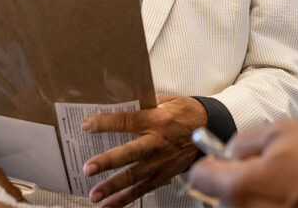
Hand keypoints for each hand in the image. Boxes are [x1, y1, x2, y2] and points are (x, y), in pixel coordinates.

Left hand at [81, 93, 207, 206]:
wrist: (209, 127)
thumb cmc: (186, 112)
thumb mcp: (166, 99)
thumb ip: (142, 102)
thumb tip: (118, 101)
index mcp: (157, 120)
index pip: (127, 121)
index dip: (106, 123)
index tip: (88, 125)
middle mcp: (157, 143)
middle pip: (130, 154)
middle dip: (108, 162)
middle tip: (89, 168)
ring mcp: (161, 162)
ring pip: (134, 177)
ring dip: (113, 187)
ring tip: (95, 194)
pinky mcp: (163, 175)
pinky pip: (142, 189)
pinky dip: (125, 199)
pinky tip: (110, 205)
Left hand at [188, 119, 297, 206]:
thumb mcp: (278, 130)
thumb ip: (244, 141)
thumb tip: (230, 151)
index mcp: (240, 185)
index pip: (200, 178)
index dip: (209, 162)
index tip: (219, 158)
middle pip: (219, 199)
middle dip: (232, 181)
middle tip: (258, 167)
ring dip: (249, 196)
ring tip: (277, 182)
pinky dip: (266, 204)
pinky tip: (287, 194)